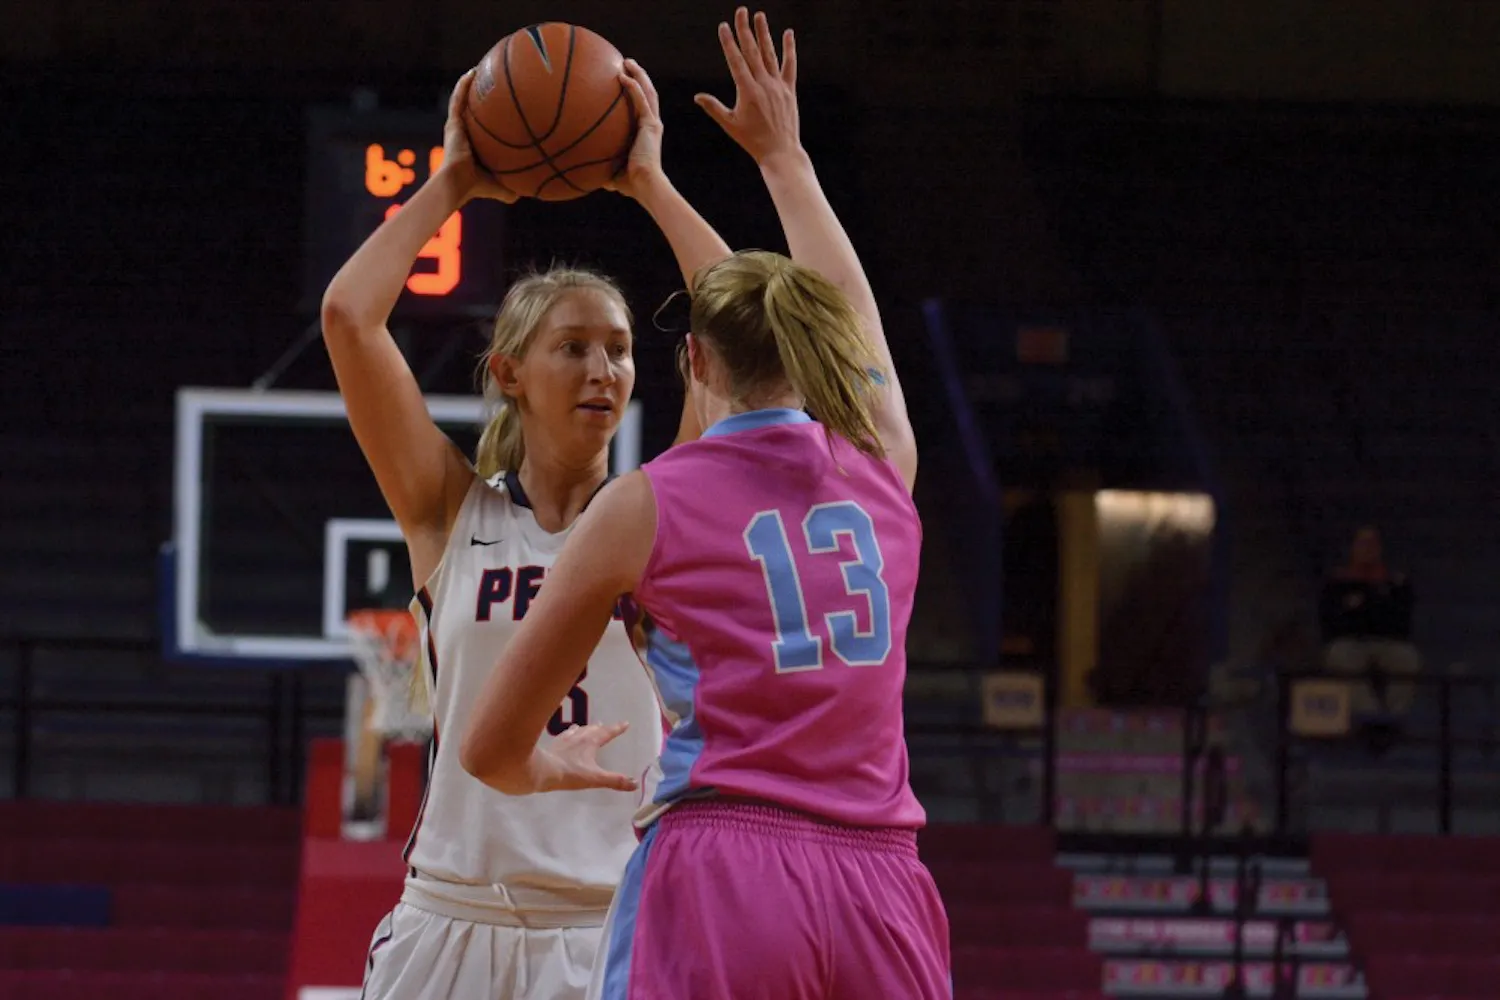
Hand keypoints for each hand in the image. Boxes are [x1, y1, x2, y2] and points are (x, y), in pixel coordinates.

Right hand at [440, 70, 518, 204]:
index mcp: (477, 146)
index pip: (487, 127)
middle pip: (476, 110)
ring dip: (471, 85)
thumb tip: (540, 190)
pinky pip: (458, 100)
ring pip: (464, 101)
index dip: (495, 117)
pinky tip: (471, 73)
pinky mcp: (452, 123)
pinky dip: (463, 86)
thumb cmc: (480, 188)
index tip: (508, 106)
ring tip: (480, 69)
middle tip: (496, 82)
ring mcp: (458, 127)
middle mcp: (467, 134)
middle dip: (483, 96)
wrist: (459, 184)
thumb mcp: (505, 186)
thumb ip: (519, 186)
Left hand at [536, 722, 638, 792]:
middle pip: (592, 729)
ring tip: (586, 727)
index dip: (617, 728)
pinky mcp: (553, 744)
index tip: (625, 723)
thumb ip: (615, 781)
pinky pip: (564, 735)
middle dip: (601, 728)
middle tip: (605, 725)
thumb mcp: (595, 779)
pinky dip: (569, 733)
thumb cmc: (570, 774)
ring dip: (585, 729)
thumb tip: (635, 783)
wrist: (542, 770)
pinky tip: (566, 735)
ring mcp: (565, 739)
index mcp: (591, 742)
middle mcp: (579, 737)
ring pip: (578, 730)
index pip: (607, 733)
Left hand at [603, 60, 666, 200]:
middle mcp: (651, 124)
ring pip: (648, 91)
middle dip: (638, 77)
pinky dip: (633, 87)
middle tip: (625, 64)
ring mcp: (652, 123)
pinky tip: (622, 76)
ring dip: (639, 75)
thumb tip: (579, 172)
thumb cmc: (629, 183)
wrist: (644, 185)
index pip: (641, 107)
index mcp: (645, 133)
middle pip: (647, 93)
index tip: (622, 81)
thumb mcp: (610, 170)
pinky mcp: (651, 124)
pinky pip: (641, 100)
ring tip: (627, 62)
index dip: (635, 92)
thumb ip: (599, 166)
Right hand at [696, 8, 800, 164]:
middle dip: (745, 30)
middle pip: (752, 51)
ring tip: (759, 16)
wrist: (780, 151)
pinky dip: (789, 49)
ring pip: (770, 54)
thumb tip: (697, 97)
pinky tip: (788, 34)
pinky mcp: (789, 90)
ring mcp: (778, 86)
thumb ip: (714, 108)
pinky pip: (789, 65)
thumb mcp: (730, 124)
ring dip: (764, 34)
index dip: (729, 42)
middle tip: (741, 11)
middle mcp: (763, 84)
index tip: (724, 26)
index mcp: (747, 91)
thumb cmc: (752, 140)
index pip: (736, 60)